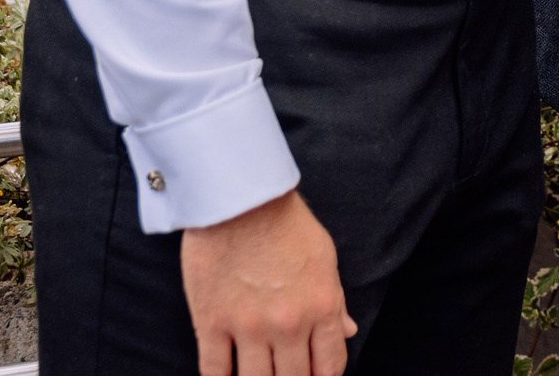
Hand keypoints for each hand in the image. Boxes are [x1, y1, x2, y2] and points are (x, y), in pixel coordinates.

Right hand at [182, 190, 355, 375]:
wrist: (241, 200)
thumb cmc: (287, 224)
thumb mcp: (325, 259)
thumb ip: (335, 302)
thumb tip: (347, 331)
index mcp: (321, 307)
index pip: (329, 367)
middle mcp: (288, 325)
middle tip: (285, 374)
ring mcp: (247, 327)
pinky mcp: (211, 324)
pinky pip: (214, 372)